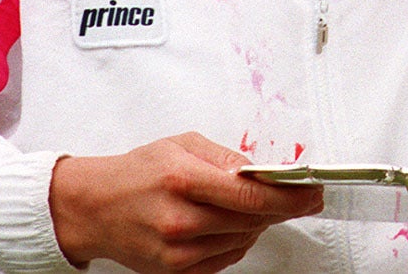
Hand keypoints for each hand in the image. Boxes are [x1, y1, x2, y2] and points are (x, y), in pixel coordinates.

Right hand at [50, 133, 322, 272]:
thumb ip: (227, 158)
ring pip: (243, 240)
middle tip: (300, 196)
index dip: (290, 196)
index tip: (313, 193)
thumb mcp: (183, 145)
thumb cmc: (138, 172)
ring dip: (258, 222)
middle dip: (281, 207)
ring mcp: (177, 253)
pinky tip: (230, 223)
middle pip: (252, 220)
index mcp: (183, 180)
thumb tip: (265, 170)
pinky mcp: (175, 272)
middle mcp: (180, 221)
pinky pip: (225, 258)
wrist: (94, 207)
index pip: (251, 195)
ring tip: (253, 204)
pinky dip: (237, 240)